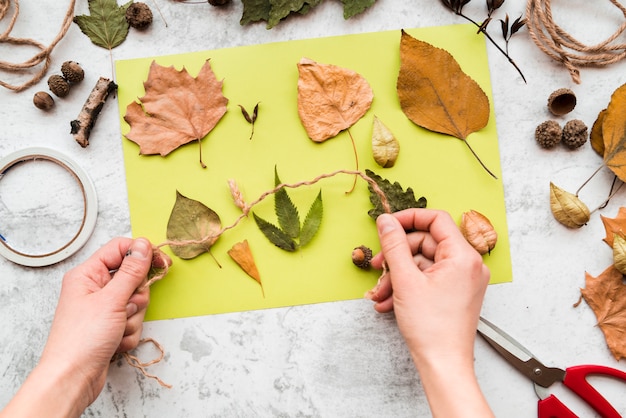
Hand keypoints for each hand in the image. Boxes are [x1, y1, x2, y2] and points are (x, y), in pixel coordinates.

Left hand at [0, 237, 152, 417]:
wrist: (72, 378)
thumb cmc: (82, 338)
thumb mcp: (112, 300)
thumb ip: (131, 271)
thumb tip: (143, 245)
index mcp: (88, 274)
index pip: (120, 249)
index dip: (142, 254)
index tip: (162, 263)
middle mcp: (94, 288)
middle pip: (132, 277)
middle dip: (137, 296)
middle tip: (126, 307)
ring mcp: (103, 308)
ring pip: (136, 302)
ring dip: (133, 318)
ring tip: (117, 329)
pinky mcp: (110, 326)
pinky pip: (133, 321)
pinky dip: (129, 332)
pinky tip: (115, 341)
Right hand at [367, 209, 491, 416]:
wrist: (443, 365)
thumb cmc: (431, 327)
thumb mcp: (405, 280)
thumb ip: (394, 245)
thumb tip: (386, 221)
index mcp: (463, 256)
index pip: (436, 220)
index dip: (408, 218)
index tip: (387, 225)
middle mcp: (468, 265)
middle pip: (426, 243)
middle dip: (397, 256)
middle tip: (377, 267)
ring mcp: (463, 280)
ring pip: (423, 264)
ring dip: (397, 275)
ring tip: (380, 293)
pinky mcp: (455, 293)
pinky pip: (428, 279)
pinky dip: (408, 286)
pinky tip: (389, 301)